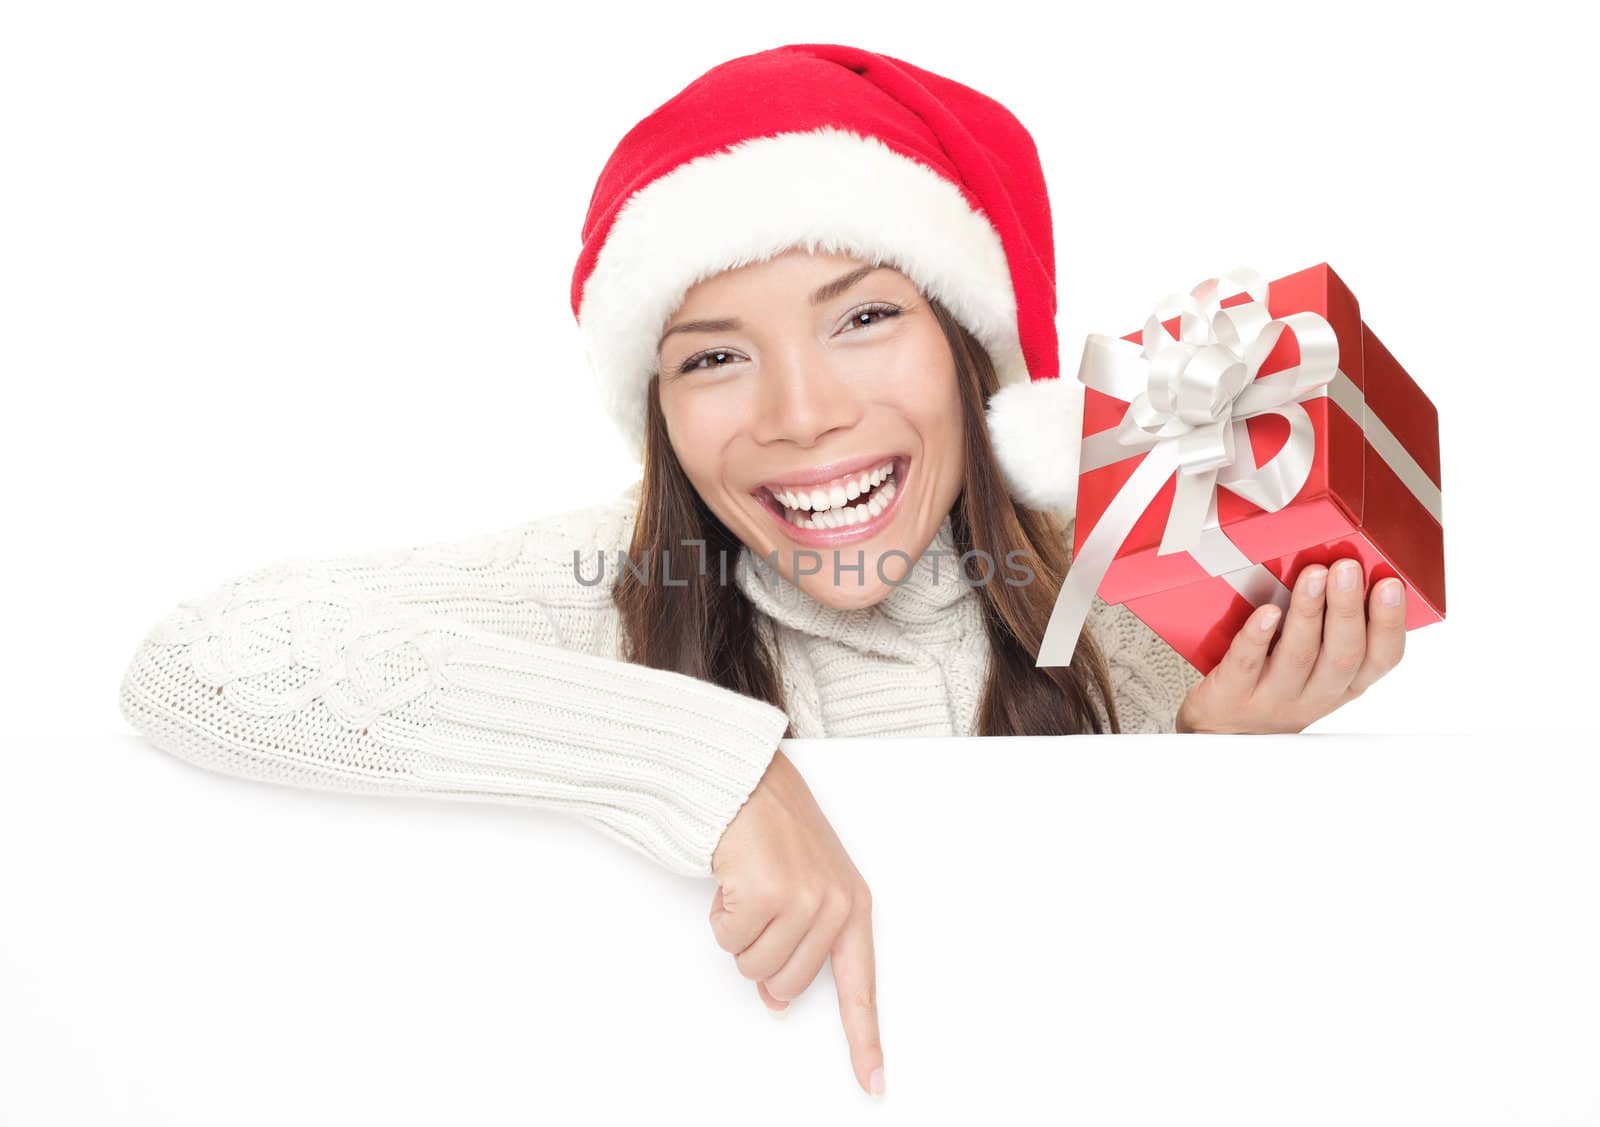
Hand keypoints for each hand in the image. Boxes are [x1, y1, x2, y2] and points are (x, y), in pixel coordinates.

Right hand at [709, 749, 883, 1098]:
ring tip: (746, 887)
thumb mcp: (802, 886)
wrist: (746, 779)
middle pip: (786, 983)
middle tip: (757, 907)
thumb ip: (800, 941)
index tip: (874, 1084)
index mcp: (853, 906)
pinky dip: (720, 915)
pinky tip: (732, 879)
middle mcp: (836, 905)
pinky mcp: (769, 894)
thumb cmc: (773, 828)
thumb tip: (775, 996)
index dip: (864, 1040)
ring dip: (737, 932)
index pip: (861, 986)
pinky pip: (729, 939)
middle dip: (759, 953)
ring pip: (754, 967)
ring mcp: (805, 900)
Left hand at [1176, 558, 1406, 733]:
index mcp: (1343, 685)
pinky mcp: (1232, 695)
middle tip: (1348, 568)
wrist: (1223, 736)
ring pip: (1298, 656)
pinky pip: (1247, 664)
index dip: (1389, 623)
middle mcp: (1314, 695)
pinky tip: (1266, 613)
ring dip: (1308, 612)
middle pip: (1342, 655)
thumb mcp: (1318, 673)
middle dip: (1347, 608)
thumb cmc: (1274, 692)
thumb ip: (1337, 634)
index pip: (1381, 659)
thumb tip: (1353, 575)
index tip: (1390, 584)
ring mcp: (1272, 697)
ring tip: (1313, 576)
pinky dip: (1258, 637)